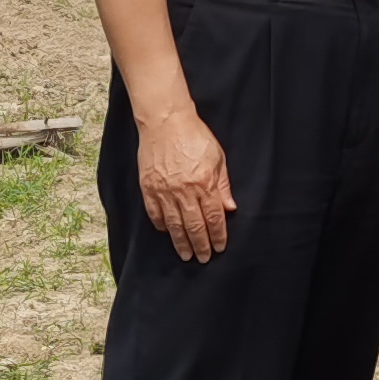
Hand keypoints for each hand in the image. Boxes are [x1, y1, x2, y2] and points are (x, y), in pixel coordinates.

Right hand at [137, 105, 236, 260]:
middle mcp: (184, 191)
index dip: (218, 236)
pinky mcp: (148, 187)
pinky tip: (167, 232)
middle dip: (200, 245)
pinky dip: (161, 225)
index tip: (219, 247)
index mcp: (204, 184)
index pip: (213, 218)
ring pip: (174, 225)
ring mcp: (164, 191)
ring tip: (185, 255)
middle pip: (194, 226)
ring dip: (181, 242)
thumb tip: (230, 208)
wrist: (165, 121)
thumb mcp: (217, 157)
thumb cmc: (194, 135)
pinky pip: (155, 213)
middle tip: (203, 258)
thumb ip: (223, 184)